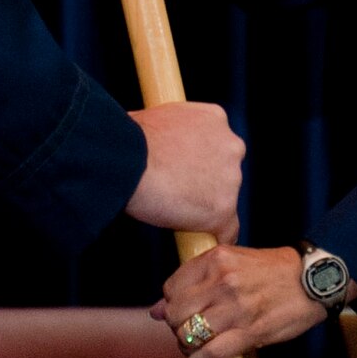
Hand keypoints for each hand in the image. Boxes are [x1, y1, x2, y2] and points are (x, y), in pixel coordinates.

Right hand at [123, 102, 243, 245]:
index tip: (183, 171)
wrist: (125, 161)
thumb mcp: (157, 118)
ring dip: (206, 207)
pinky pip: (227, 231)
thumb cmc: (127, 138)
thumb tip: (158, 145)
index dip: (200, 160)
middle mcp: (231, 146)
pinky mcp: (223, 211)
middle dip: (207, 182)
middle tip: (177, 190)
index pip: (218, 144)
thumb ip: (172, 132)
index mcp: (216, 118)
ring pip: (225, 201)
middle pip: (226, 172)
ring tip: (173, 210)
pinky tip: (196, 240)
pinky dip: (212, 236)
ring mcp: (230, 180)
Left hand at [150, 245, 326, 357]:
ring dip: (188, 346)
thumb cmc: (272, 271)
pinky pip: (210, 354)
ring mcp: (235, 307)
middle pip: (175, 313)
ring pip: (189, 334)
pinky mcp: (249, 332)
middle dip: (177, 326)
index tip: (183, 310)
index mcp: (216, 259)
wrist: (311, 280)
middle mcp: (222, 281)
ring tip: (198, 345)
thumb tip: (157, 309)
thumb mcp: (232, 262)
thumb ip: (196, 280)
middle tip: (189, 330)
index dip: (172, 304)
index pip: (171, 288)